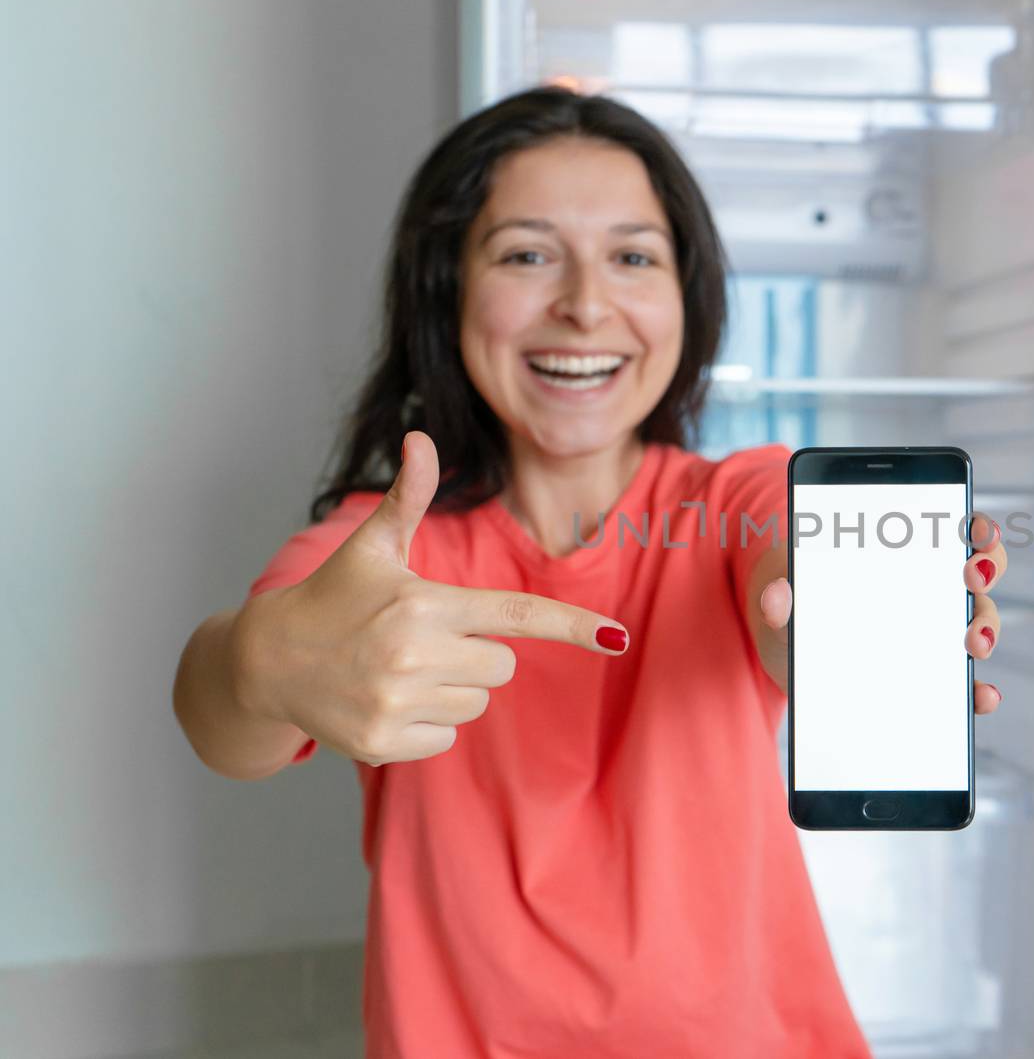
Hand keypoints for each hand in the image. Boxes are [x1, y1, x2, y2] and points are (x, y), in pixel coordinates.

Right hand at [233, 430, 630, 765]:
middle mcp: (414, 654)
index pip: (517, 615)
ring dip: (451, 690)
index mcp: (425, 603)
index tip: (617, 637)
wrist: (266, 662)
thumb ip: (410, 497)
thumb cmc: (333, 597)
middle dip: (477, 654)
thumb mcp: (373, 546)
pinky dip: (424, 723)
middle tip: (425, 640)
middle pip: (502, 667)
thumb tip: (422, 438)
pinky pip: (446, 737)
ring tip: (399, 669)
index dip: (572, 625)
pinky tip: (385, 699)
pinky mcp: (384, 742)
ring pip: (476, 704)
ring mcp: (398, 701)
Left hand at [753, 513, 1007, 713]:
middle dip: (984, 572)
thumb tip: (776, 595)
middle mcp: (930, 589)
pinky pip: (963, 683)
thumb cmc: (797, 606)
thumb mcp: (785, 599)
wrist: (788, 651)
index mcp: (902, 555)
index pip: (954, 530)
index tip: (975, 529)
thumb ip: (779, 599)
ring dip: (985, 629)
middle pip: (978, 572)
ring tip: (973, 643)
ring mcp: (934, 633)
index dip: (975, 526)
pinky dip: (978, 690)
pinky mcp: (929, 677)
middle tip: (970, 578)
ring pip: (977, 623)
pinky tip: (981, 697)